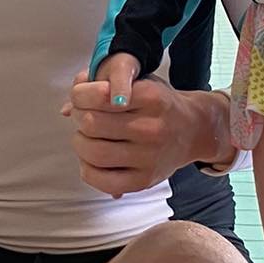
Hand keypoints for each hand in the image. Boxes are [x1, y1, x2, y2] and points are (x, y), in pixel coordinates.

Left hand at [63, 56, 232, 198]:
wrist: (193, 130)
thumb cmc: (159, 104)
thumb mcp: (140, 81)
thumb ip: (104, 82)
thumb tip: (70, 99)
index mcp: (150, 97)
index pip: (97, 95)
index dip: (79, 95)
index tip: (80, 97)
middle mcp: (151, 128)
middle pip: (91, 123)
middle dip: (79, 117)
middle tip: (83, 117)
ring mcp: (149, 157)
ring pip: (93, 152)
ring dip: (80, 143)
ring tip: (86, 138)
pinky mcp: (144, 180)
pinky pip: (102, 181)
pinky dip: (87, 170)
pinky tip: (91, 160)